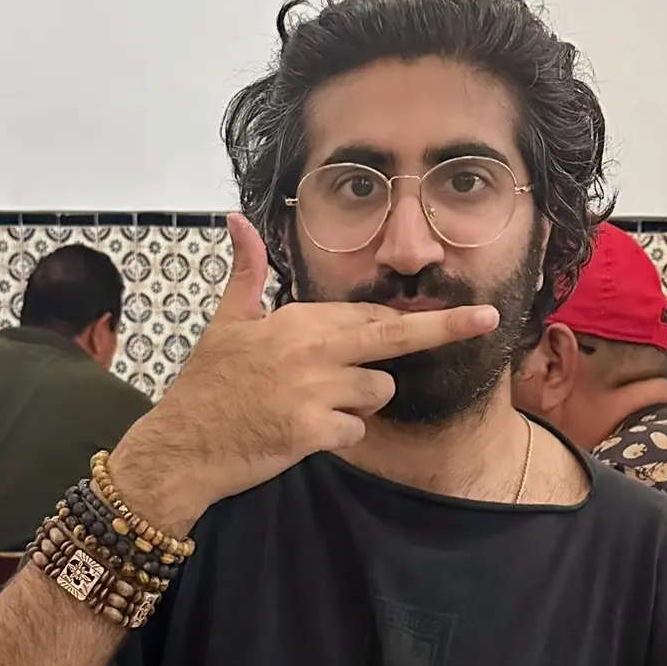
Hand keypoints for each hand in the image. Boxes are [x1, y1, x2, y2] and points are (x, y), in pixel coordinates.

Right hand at [106, 212, 500, 535]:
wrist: (181, 446)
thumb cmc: (205, 387)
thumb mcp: (224, 323)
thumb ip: (246, 273)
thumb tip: (239, 219)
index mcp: (296, 319)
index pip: (367, 314)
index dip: (399, 321)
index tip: (452, 312)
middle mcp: (311, 348)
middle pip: (393, 336)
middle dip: (444, 327)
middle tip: (485, 318)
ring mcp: (314, 390)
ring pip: (378, 392)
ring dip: (360, 405)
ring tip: (313, 409)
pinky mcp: (312, 430)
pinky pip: (356, 431)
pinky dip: (337, 438)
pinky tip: (302, 436)